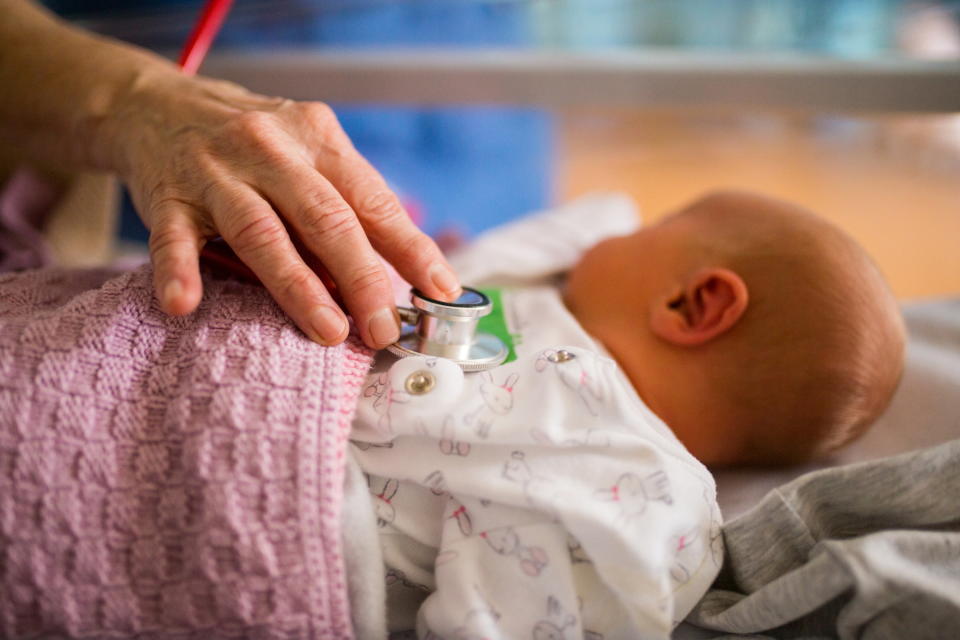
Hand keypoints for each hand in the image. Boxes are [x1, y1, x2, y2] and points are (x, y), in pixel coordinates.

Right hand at [106, 72, 459, 347]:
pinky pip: (171, 237)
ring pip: (262, 232)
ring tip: (327, 332)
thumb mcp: (306, 156)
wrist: (157, 104)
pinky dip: (179, 270)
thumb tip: (391, 282)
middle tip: (383, 330)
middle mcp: (271, 149)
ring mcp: (215, 171)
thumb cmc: (253, 145)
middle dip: (361, 278)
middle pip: (326, 218)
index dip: (410, 248)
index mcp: (318, 140)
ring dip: (297, 286)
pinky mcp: (166, 194)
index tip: (440, 290)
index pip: (373, 200)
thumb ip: (343, 209)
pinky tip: (185, 303)